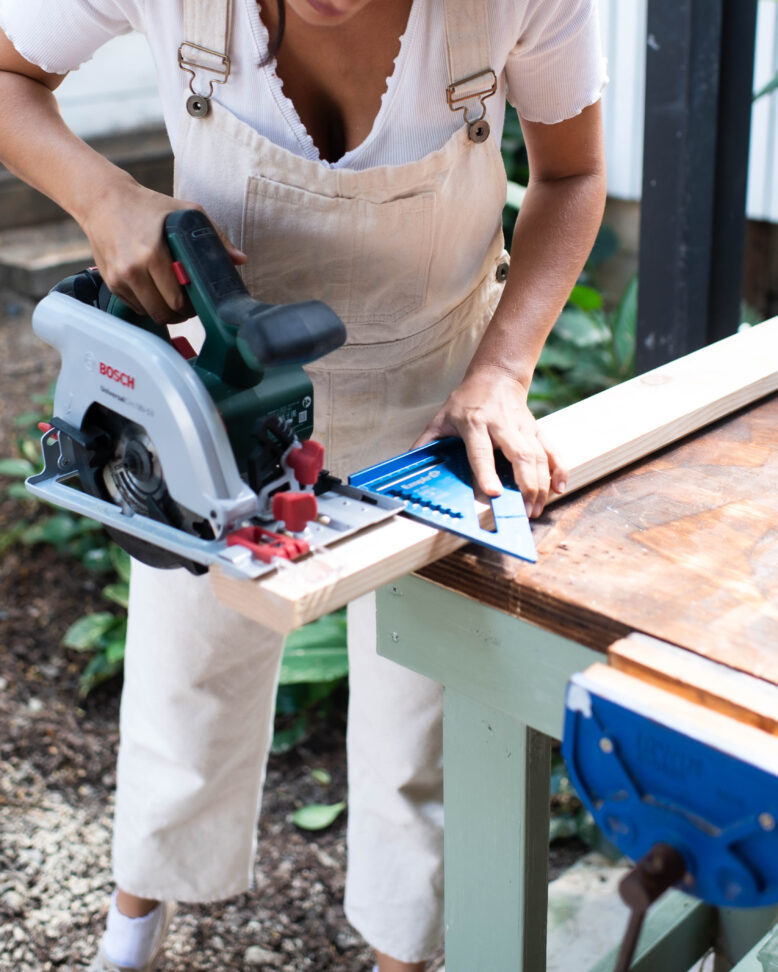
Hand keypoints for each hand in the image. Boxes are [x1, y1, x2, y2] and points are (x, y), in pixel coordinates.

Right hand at [81, 179, 245, 324]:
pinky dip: (148, 304)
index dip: (192, 306)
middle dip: (181, 313)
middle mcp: (132, 270)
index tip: (199, 299)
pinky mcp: (110, 283)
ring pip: (150, 314)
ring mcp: (118, 279)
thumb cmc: (148, 206)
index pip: (177, 301)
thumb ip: (214, 236)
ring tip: (174, 298)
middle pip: (164, 313)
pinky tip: (155, 290)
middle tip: (190, 304)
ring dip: (165, 311)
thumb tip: (240, 259)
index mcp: (151, 254)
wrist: (103, 201)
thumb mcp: (184, 212)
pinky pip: (135, 307)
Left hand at [412, 366, 567, 517]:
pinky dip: (559, 468)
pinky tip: (560, 487)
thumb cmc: (465, 401)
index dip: (487, 473)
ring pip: (538, 456)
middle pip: (519, 455)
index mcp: (475, 423)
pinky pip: (551, 449)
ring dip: (540, 484)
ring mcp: (523, 427)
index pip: (482, 451)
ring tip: (535, 509)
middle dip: (525, 485)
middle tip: (524, 511)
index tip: (492, 494)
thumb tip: (408, 465)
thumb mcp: (441, 419)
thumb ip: (425, 443)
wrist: (495, 377)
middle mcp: (502, 424)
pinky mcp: (536, 429)